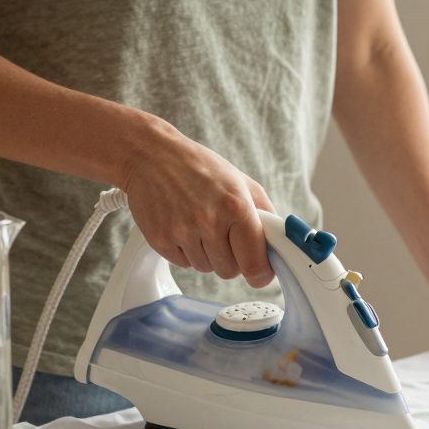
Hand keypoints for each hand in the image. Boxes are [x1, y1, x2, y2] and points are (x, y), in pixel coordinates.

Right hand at [120, 116, 274, 287]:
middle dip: (231, 258)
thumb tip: (278, 245)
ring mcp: (182, 232)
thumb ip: (265, 214)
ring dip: (207, 254)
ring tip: (199, 224)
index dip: (260, 273)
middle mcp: (209, 221)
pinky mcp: (160, 240)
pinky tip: (182, 226)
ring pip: (206, 269)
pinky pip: (183, 264)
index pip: (254, 263)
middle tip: (223, 234)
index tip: (260, 273)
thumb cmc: (199, 167)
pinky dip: (186, 251)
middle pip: (230, 271)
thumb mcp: (241, 181)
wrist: (151, 156)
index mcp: (236, 206)